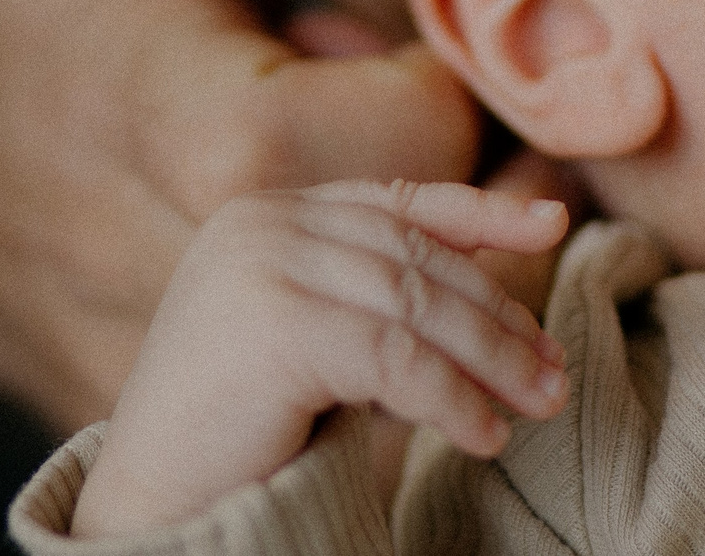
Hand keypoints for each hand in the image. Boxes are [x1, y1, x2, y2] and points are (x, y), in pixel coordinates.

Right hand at [0, 0, 483, 426]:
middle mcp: (172, 265)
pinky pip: (370, 406)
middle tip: (425, 113)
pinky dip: (402, 330)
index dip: (430, 87)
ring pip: (408, 351)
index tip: (387, 43)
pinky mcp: (210, 445)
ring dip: (443, 260)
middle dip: (468, 184)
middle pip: (417, 256)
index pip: (376, 137)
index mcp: (159, 113)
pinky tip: (360, 255)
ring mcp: (186, 374)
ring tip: (386, 178)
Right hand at [73, 181, 570, 537]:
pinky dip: (452, 398)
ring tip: (539, 403)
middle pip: (417, 258)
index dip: (483, 212)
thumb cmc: (232, 434)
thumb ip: (375, 298)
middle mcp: (262, 224)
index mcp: (266, 215)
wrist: (150, 504)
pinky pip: (398, 359)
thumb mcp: (311, 338)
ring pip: (418, 306)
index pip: (397, 201)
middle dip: (497, 311)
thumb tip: (498, 292)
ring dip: (490, 359)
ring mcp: (265, 267)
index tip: (554, 224)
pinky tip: (484, 435)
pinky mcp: (277, 326)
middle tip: (553, 366)